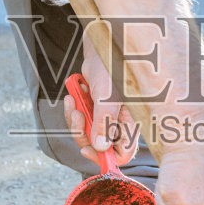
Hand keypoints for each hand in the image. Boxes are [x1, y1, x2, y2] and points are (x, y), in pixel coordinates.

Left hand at [62, 42, 137, 164]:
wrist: (101, 46)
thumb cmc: (111, 67)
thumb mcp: (106, 97)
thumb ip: (103, 123)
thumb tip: (99, 148)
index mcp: (130, 123)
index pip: (122, 154)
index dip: (104, 157)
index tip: (87, 150)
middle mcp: (119, 122)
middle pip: (99, 146)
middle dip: (83, 133)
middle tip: (77, 116)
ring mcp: (106, 116)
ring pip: (87, 133)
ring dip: (75, 119)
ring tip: (73, 101)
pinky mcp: (95, 109)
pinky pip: (81, 120)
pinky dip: (74, 109)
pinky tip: (74, 95)